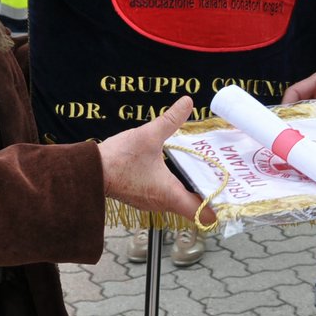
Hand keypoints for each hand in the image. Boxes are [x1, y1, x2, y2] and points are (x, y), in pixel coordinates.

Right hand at [98, 96, 212, 225]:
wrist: (89, 172)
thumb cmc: (119, 159)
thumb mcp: (148, 135)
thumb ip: (170, 119)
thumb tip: (188, 102)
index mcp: (170, 194)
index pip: (202, 214)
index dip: (217, 206)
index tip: (226, 192)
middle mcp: (162, 203)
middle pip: (193, 207)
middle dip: (206, 192)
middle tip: (217, 174)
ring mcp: (150, 202)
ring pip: (178, 202)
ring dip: (189, 188)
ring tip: (199, 169)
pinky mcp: (141, 197)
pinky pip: (164, 196)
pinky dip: (174, 186)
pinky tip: (173, 169)